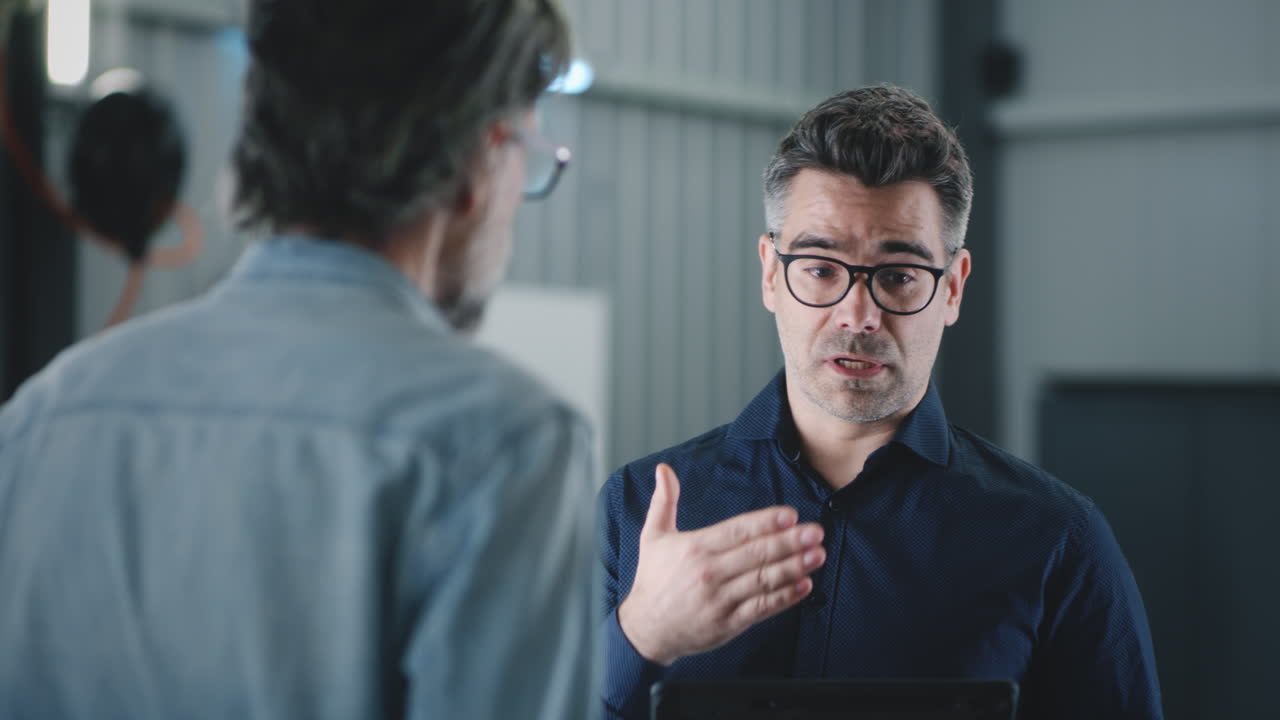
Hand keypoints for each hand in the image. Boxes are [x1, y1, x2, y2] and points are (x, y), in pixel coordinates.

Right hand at [617, 463, 825, 665]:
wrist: (646, 629)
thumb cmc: (653, 579)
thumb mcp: (653, 537)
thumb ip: (664, 502)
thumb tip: (664, 469)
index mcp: (695, 548)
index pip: (736, 531)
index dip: (765, 522)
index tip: (790, 515)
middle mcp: (709, 572)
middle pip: (756, 554)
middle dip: (789, 542)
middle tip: (815, 531)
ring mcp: (720, 599)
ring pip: (763, 580)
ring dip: (793, 567)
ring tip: (817, 555)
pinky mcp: (728, 623)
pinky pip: (761, 608)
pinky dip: (785, 597)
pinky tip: (804, 585)